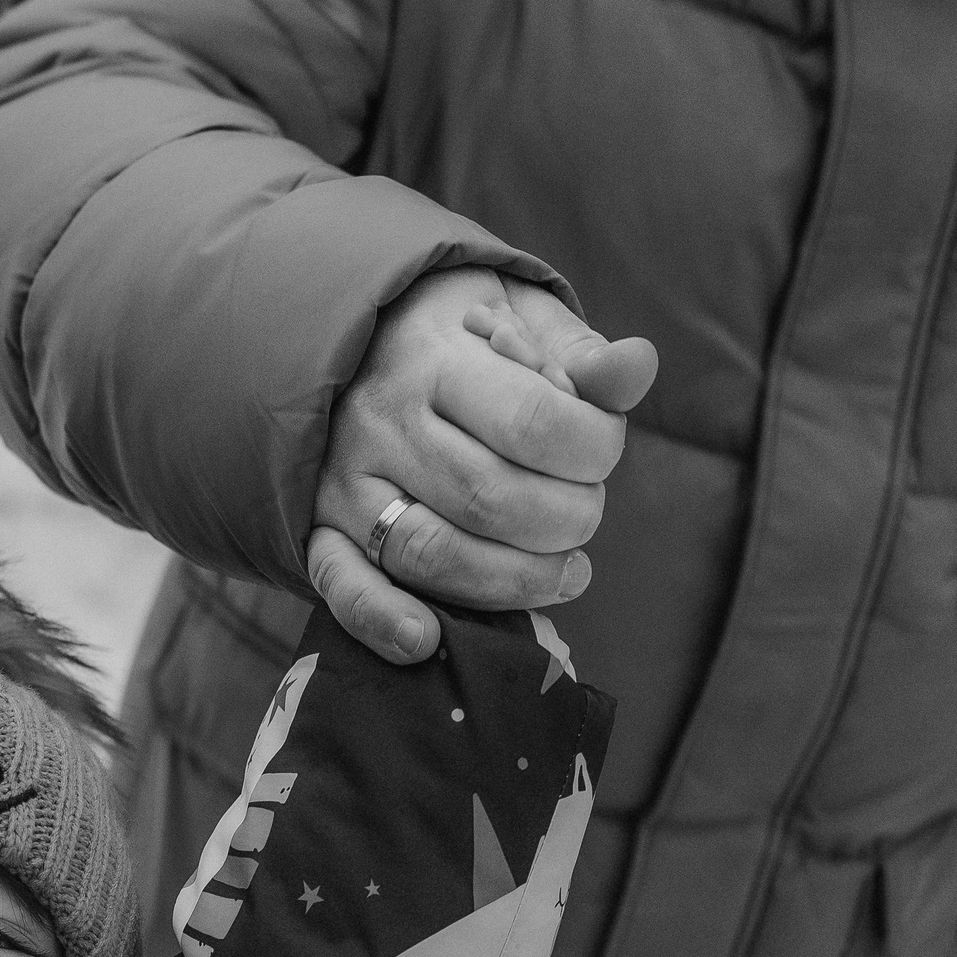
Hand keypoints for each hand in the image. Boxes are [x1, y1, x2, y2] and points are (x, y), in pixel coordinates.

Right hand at [306, 268, 658, 661]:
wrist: (350, 344)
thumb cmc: (457, 337)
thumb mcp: (520, 315)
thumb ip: (581, 352)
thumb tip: (637, 367)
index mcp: (436, 361)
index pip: (535, 424)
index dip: (596, 450)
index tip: (602, 449)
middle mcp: (382, 424)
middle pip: (493, 499)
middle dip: (568, 520)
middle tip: (584, 513)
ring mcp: (344, 484)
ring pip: (433, 553)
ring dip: (514, 581)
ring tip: (563, 574)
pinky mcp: (319, 530)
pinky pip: (344, 586)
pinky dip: (382, 621)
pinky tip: (427, 640)